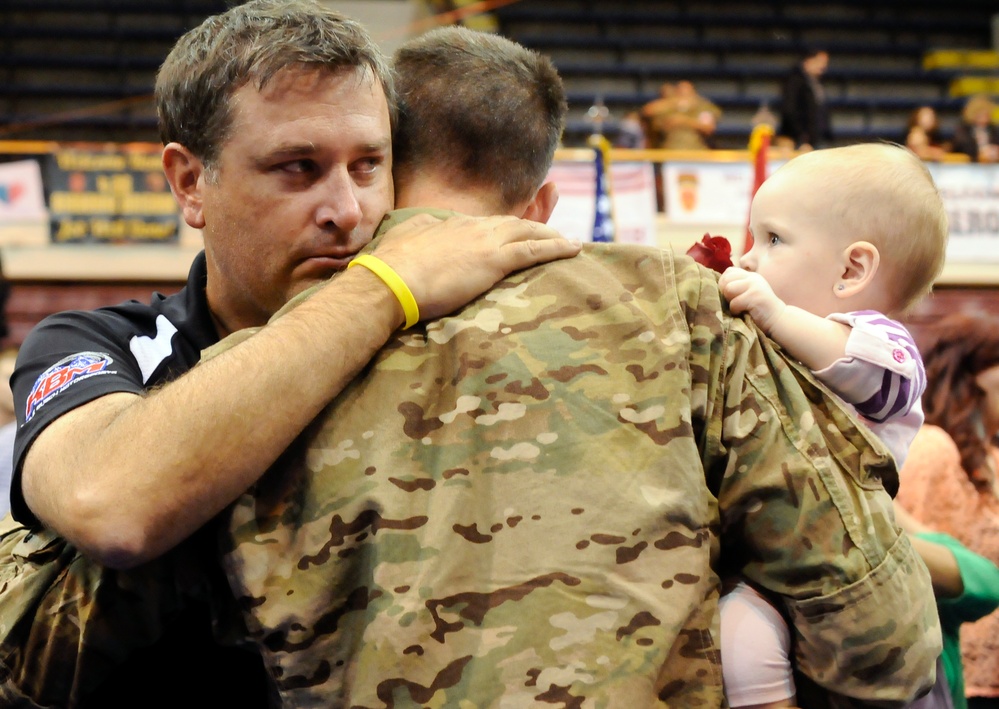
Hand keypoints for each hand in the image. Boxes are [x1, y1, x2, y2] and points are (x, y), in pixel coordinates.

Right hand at [371, 213, 579, 321]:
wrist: (388, 281)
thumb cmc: (389, 269)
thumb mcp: (402, 239)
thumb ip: (419, 230)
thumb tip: (425, 226)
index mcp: (450, 223)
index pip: (486, 224)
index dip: (503, 229)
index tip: (513, 235)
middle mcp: (472, 226)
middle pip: (512, 222)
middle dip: (535, 226)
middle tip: (553, 233)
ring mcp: (485, 241)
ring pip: (528, 231)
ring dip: (551, 235)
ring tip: (568, 242)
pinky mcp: (494, 260)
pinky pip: (534, 250)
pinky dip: (557, 248)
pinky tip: (573, 248)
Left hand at [718, 267, 785, 333]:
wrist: (778, 320)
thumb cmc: (759, 310)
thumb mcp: (749, 293)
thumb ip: (737, 287)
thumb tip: (716, 286)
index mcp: (750, 276)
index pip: (729, 271)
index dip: (724, 283)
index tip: (729, 295)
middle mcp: (753, 278)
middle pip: (726, 280)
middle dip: (725, 293)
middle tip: (734, 302)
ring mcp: (755, 286)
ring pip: (728, 289)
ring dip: (730, 302)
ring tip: (739, 308)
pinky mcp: (755, 297)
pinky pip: (734, 303)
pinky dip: (736, 311)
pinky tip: (744, 313)